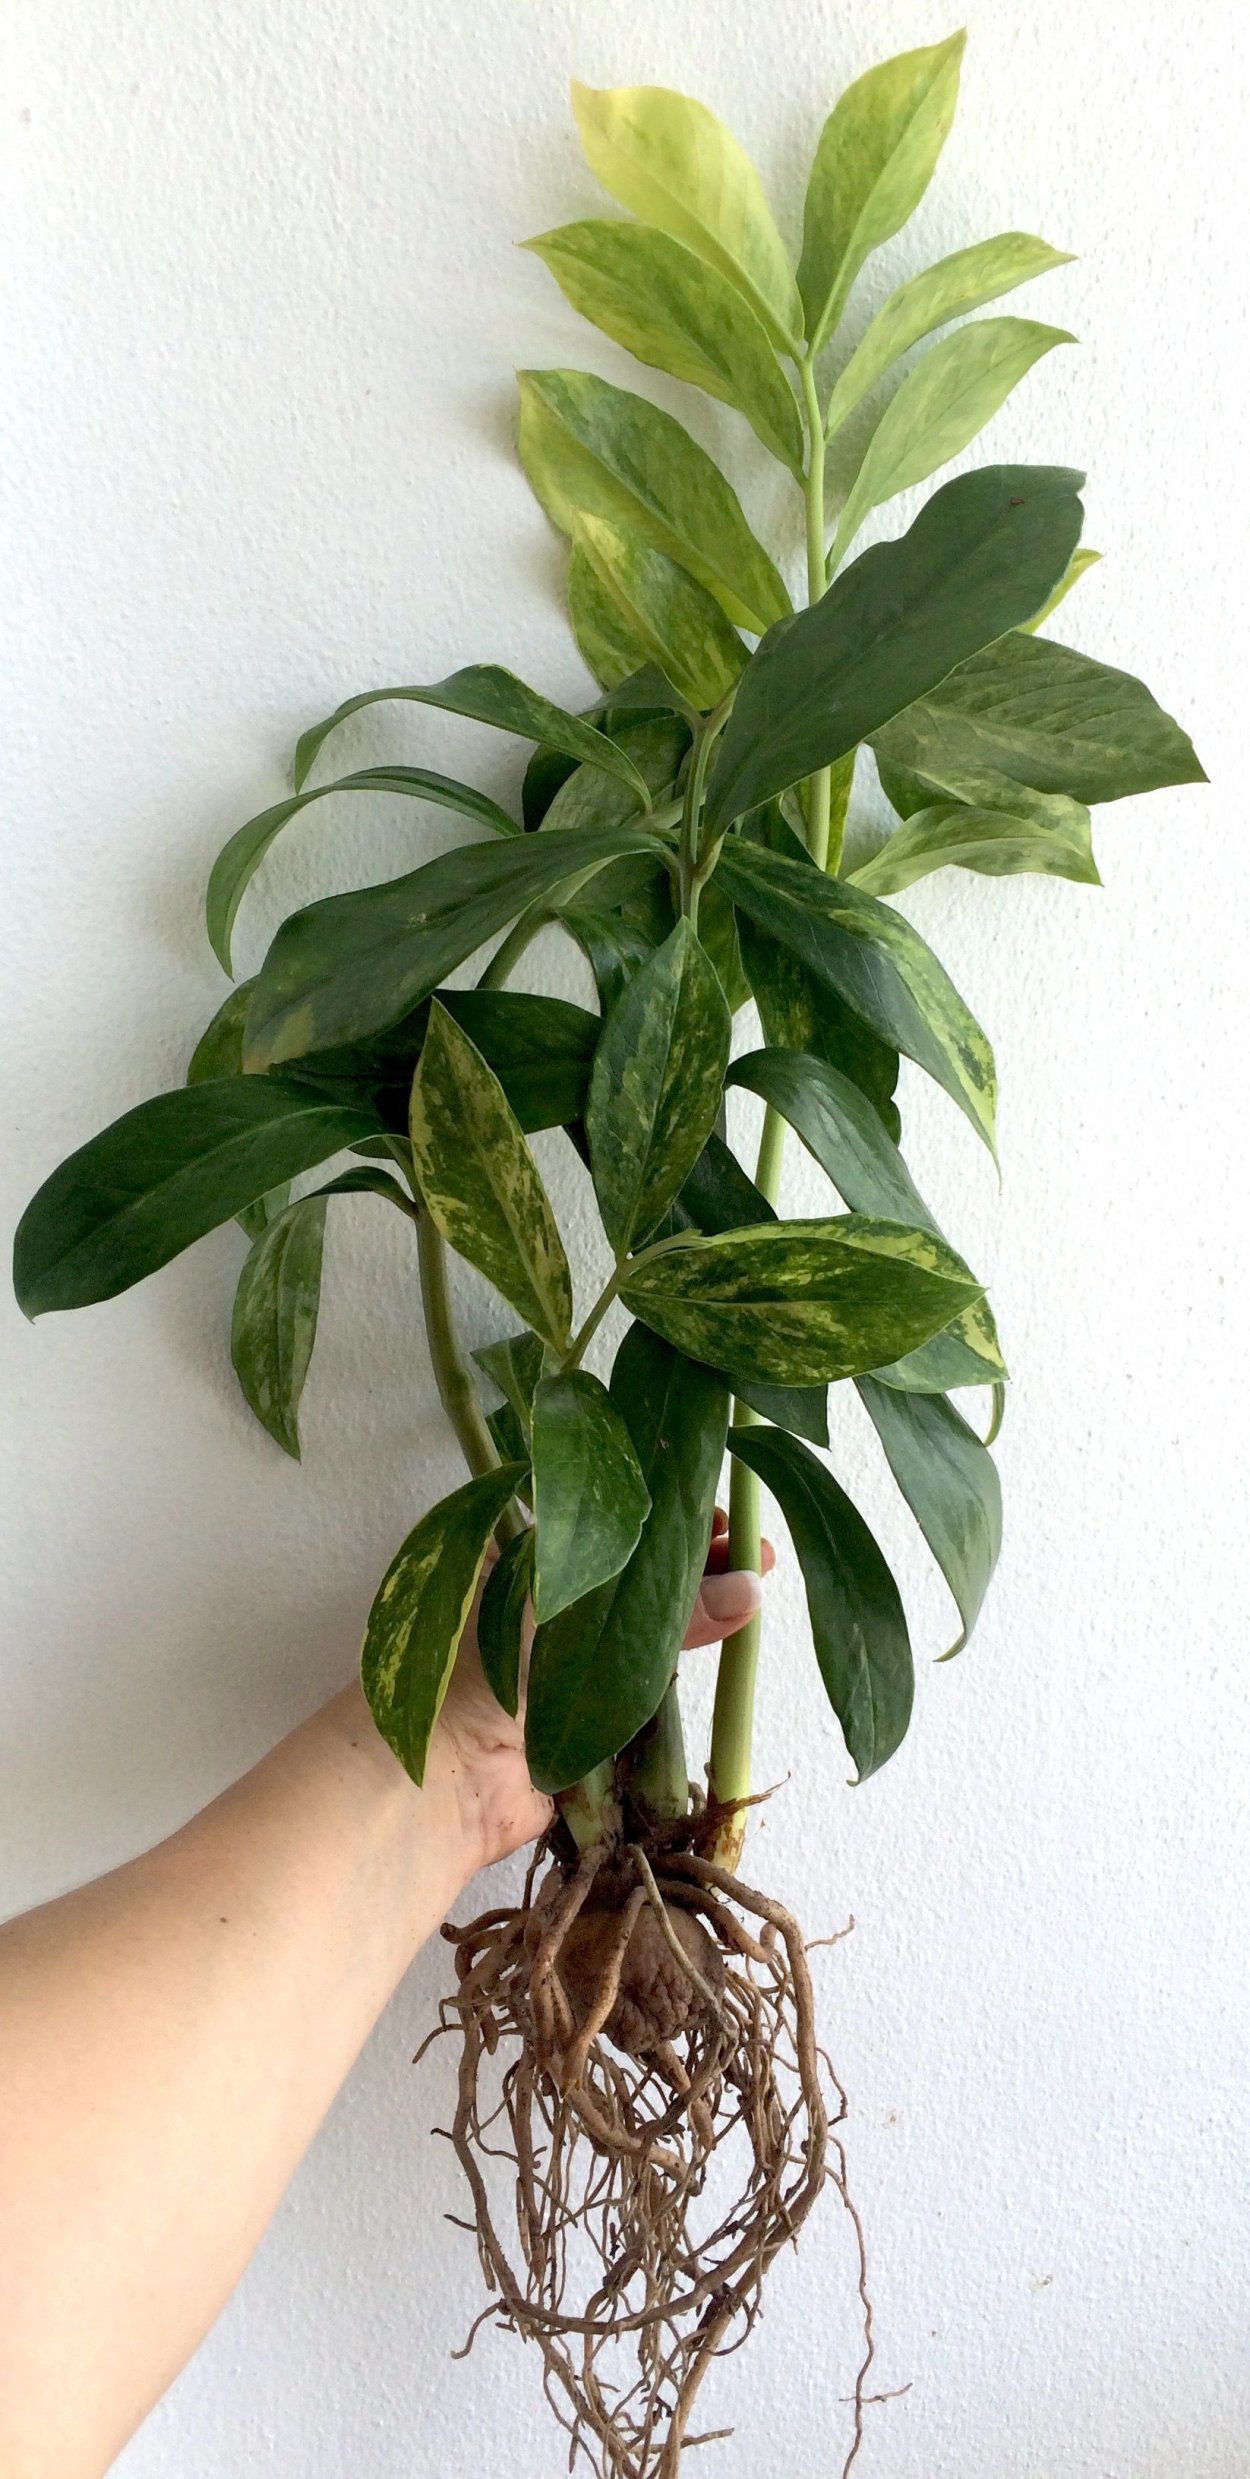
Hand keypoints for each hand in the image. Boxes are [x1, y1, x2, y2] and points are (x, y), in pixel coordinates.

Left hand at [434, 1511, 774, 1874]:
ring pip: (645, 1631)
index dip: (667, 1518)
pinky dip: (683, 1671)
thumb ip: (659, 1606)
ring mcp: (567, 1666)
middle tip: (757, 1557)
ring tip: (753, 1592)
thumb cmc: (476, 1674)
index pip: (610, 1525)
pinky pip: (646, 1690)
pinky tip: (725, 1645)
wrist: (441, 1785)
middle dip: (697, 1565)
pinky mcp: (587, 1722)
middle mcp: (545, 1608)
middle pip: (634, 1576)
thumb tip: (747, 1589)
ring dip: (698, 1614)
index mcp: (523, 1562)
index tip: (724, 1520)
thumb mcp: (568, 1615)